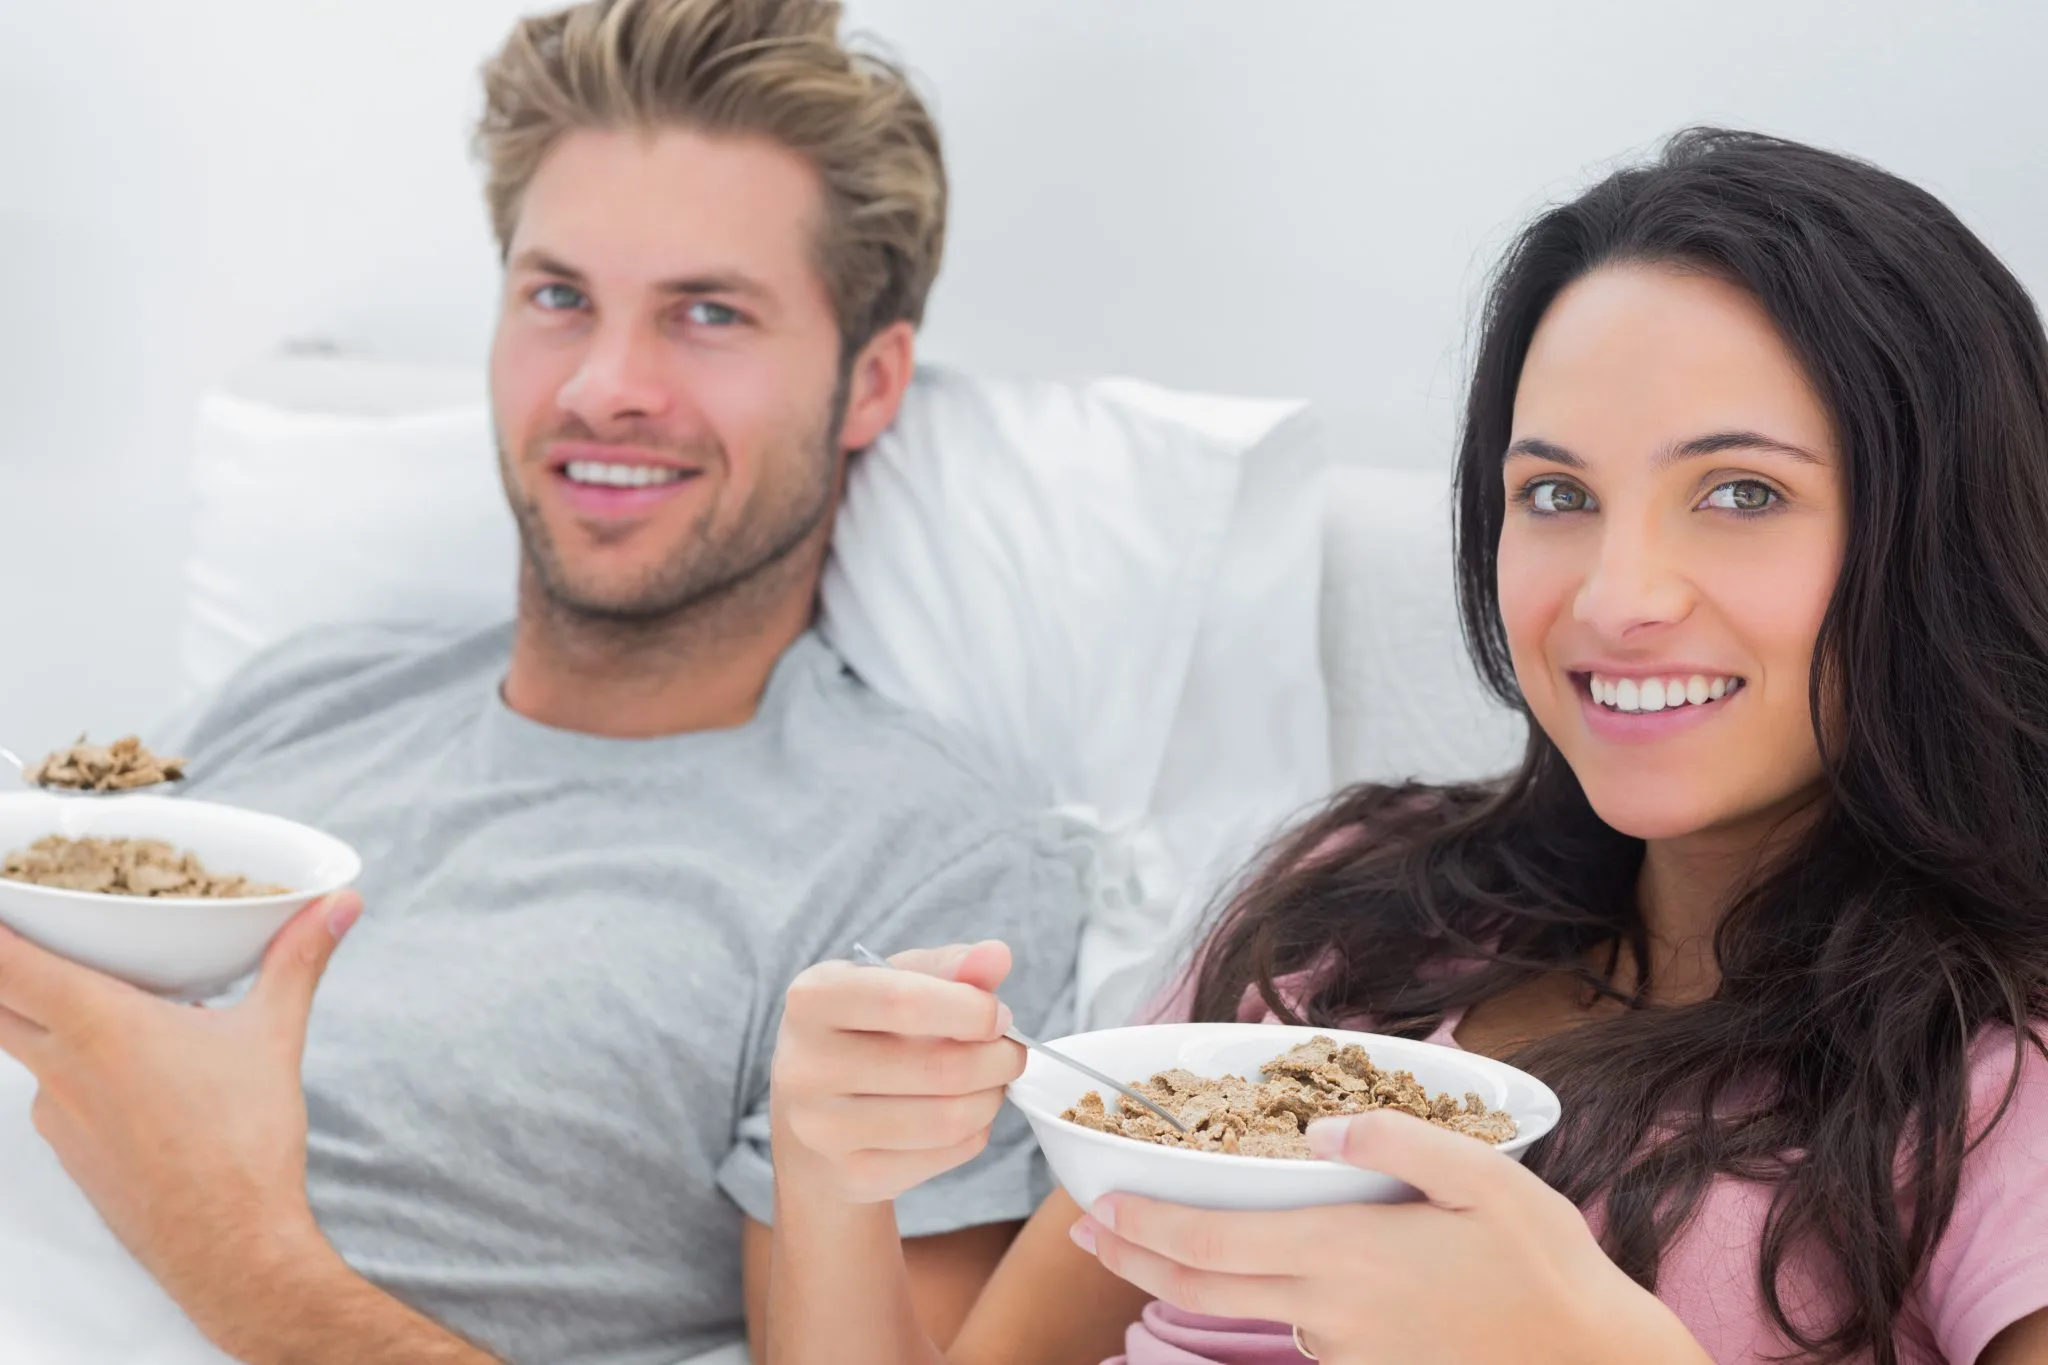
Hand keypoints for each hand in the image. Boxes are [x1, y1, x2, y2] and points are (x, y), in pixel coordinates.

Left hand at [0, 892, 362, 1344]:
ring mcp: (55, 1115)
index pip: (5, 961)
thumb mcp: (274, 1034)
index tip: (7, 902)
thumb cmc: (243, 1140)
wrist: (227, 1244)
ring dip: (46, 1022)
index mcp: (98, 1023)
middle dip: (10, 970)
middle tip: (41, 944)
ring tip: (107, 1010)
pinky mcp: (68, 1153)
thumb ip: (299, 960)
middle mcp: (60, 1066)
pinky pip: (53, 1095)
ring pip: (25, 1050)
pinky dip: (76, 1073)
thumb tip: (340, 904)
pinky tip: (134, 1078)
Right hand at [771, 941, 1021, 1203]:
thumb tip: (997, 955)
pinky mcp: (851, 1176)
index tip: (1000, 1016)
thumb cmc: (865, 1032)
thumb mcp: (894, 983)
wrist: (814, 1119)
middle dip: (998, 1059)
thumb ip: (949, 967)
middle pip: (940, 1068)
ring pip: (949, 1118)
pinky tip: (962, 1114)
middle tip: (1010, 1053)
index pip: (905, 1002)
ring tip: (990, 1082)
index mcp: (813, 1000)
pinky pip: (945, 1154)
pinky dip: (973, 1132)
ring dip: (991, 1098)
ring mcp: (822, 1130)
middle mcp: (805, 1066)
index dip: (971, 1010)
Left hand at [1069, 1110, 1710, 1364]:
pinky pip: (1305, 1328)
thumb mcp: (1488, 1178)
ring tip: (1171, 1236)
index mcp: (1344, 1257)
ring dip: (1206, 1276)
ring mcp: (1344, 1352)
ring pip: (1254, 1307)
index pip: (1215, 1244)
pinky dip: (1276, 1296)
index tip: (1096, 1209)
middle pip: (1203, 1287)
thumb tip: (1324, 1126)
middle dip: (1136, 1258)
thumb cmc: (1549, 1268)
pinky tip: (1295, 1270)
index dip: (1146, 1227)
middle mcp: (1328, 1313)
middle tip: (1087, 1233)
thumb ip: (1398, 1143)